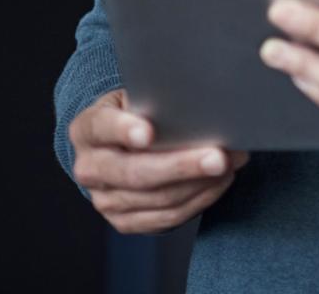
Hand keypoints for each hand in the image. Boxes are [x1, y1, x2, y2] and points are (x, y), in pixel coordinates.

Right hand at [69, 89, 247, 233]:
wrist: (120, 147)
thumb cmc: (138, 113)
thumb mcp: (138, 97)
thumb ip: (157, 100)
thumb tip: (199, 103)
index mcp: (87, 129)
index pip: (101, 127)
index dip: (123, 130)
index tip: (149, 133)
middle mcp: (89, 168)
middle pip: (133, 172)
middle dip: (181, 166)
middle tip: (218, 157)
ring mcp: (104, 200)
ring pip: (156, 198)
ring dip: (200, 183)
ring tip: (231, 163)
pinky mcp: (125, 221)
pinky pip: (166, 218)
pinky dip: (199, 200)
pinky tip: (219, 182)